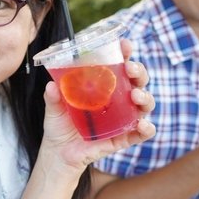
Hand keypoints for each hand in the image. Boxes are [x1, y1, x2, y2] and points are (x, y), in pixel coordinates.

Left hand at [39, 39, 155, 170]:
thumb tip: (51, 86)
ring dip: (145, 96)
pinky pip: (142, 133)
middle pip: (137, 81)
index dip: (125, 54)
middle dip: (139, 72)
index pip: (119, 66)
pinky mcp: (123, 138)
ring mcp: (123, 118)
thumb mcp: (54, 109)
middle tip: (130, 69)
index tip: (125, 45)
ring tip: (135, 95)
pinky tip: (142, 124)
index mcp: (104, 88)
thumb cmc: (59, 126)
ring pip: (145, 103)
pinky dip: (147, 128)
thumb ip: (53, 98)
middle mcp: (118, 100)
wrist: (59, 154)